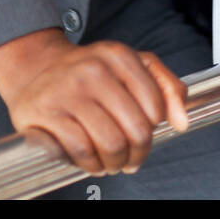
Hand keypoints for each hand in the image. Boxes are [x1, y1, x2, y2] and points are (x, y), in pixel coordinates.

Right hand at [0, 28, 188, 175]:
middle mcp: (92, 68)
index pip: (155, 107)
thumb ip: (167, 87)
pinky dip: (90, 164)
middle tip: (130, 158)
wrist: (37, 69)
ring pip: (110, 145)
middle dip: (137, 154)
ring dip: (115, 163)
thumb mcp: (134, 66)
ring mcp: (66, 90)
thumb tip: (182, 122)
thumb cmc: (92, 74)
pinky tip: (90, 159)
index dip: (153, 130)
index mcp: (117, 54)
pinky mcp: (43, 113)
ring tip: (111, 161)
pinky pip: (80, 152)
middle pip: (135, 131)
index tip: (143, 133)